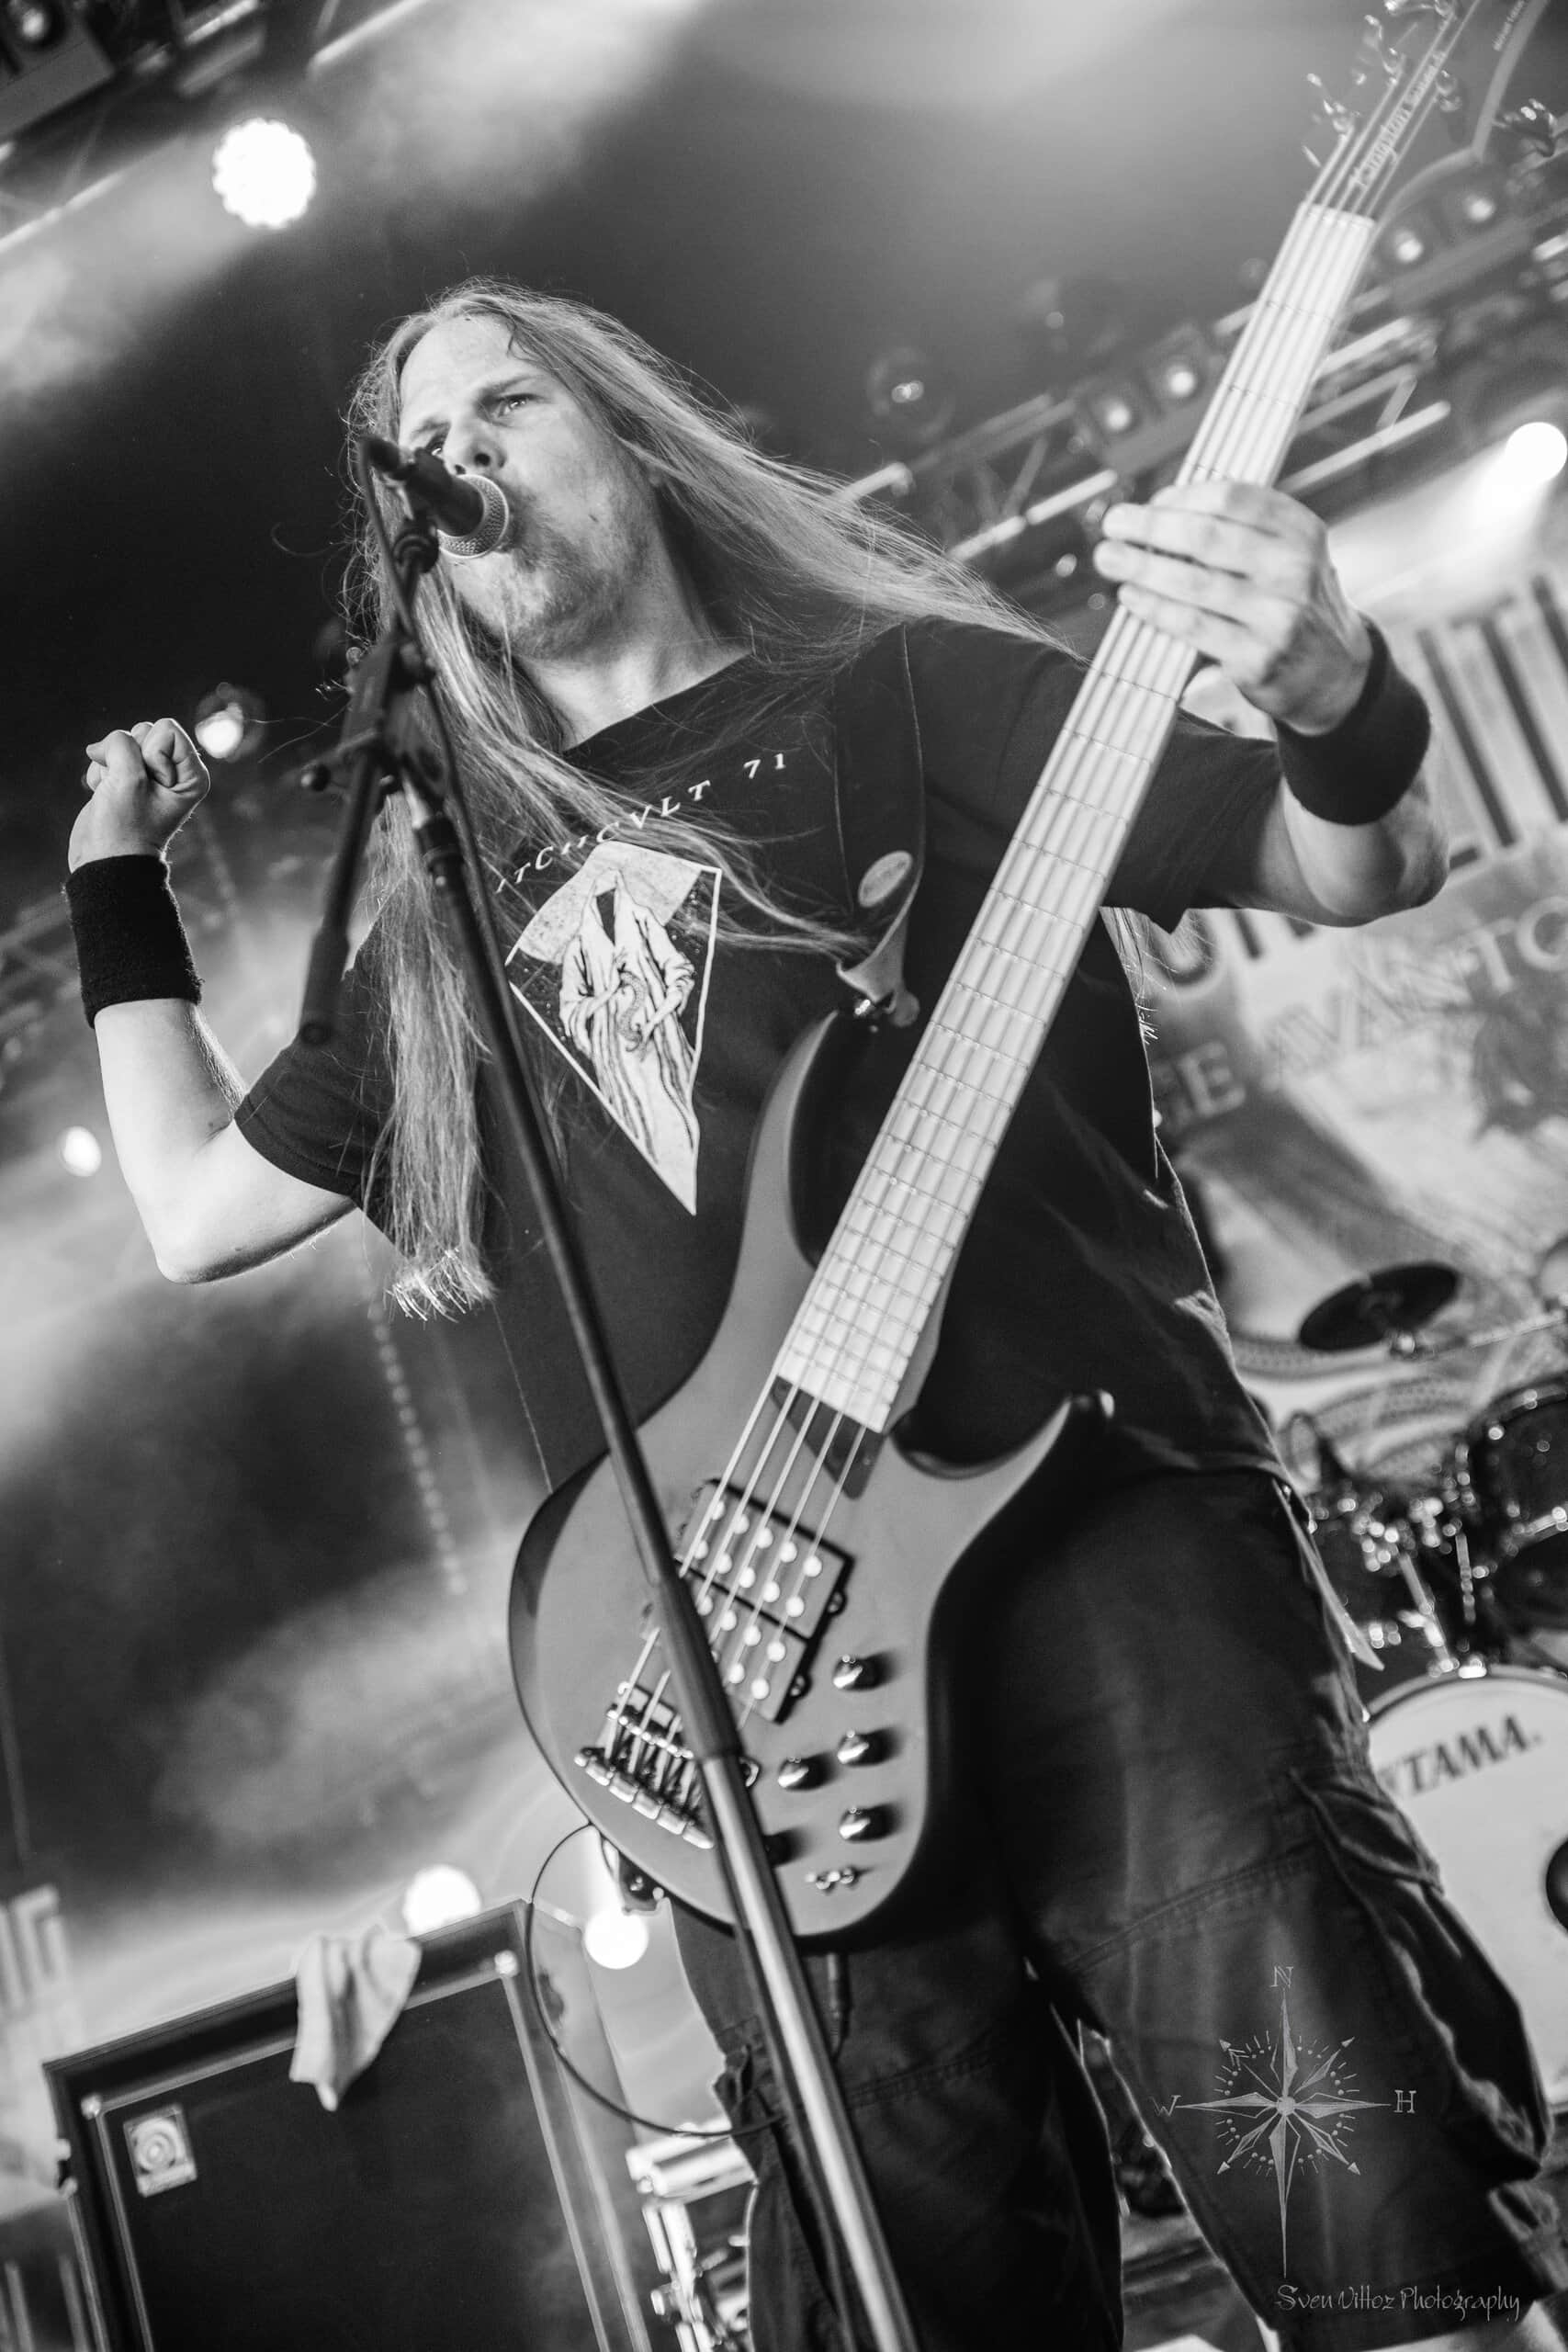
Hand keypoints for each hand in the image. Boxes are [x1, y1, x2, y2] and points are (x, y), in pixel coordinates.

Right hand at [71, 719, 209, 870]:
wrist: (104, 860)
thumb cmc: (124, 827)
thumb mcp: (127, 778)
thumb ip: (121, 744)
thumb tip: (99, 747)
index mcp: (192, 775)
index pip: (167, 729)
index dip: (150, 753)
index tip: (149, 785)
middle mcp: (175, 772)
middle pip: (145, 730)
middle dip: (129, 755)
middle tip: (131, 790)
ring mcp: (149, 774)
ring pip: (123, 740)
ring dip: (111, 764)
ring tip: (115, 792)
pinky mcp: (125, 778)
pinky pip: (107, 754)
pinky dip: (100, 772)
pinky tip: (105, 795)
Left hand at [1092, 481, 1372, 734]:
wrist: (1333, 673)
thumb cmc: (1292, 604)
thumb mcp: (1287, 554)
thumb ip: (1237, 530)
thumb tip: (1160, 512)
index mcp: (1300, 530)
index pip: (1230, 498)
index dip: (1181, 497)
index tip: (1150, 503)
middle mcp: (1294, 568)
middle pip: (1206, 536)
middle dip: (1150, 527)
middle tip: (1113, 523)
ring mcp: (1277, 615)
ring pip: (1192, 582)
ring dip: (1141, 567)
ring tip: (1109, 558)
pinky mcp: (1257, 656)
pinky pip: (1191, 625)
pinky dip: (1154, 608)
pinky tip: (1132, 597)